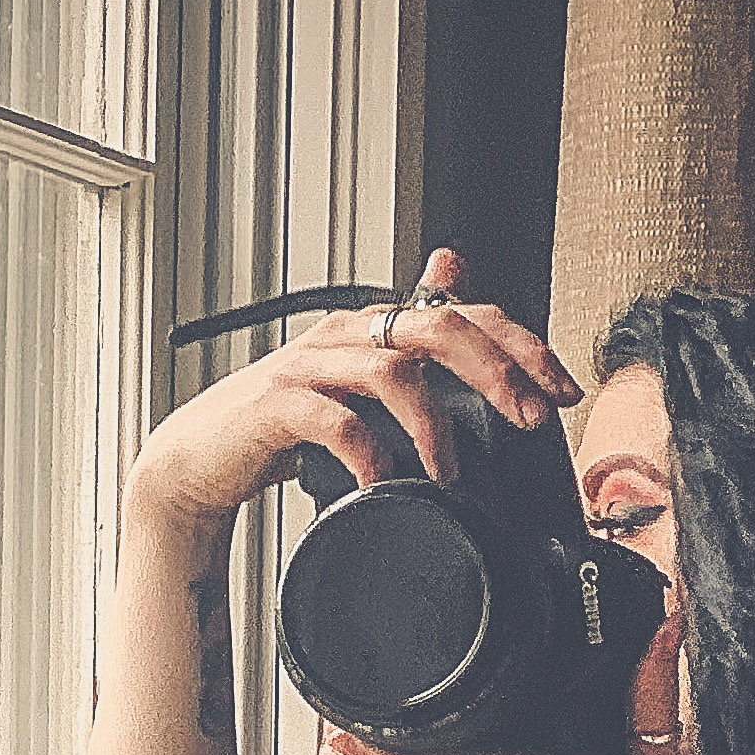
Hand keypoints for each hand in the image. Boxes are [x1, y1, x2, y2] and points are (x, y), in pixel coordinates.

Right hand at [124, 247, 583, 535]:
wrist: (193, 465)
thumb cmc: (275, 429)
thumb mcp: (352, 384)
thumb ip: (405, 343)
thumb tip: (455, 275)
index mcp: (370, 327)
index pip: (464, 312)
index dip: (521, 344)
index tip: (561, 388)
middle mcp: (344, 335)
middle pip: (439, 327)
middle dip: (498, 370)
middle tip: (530, 415)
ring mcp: (307, 368)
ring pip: (393, 370)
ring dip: (436, 422)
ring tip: (452, 467)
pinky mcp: (275, 409)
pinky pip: (334, 421)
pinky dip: (368, 452)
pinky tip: (382, 480)